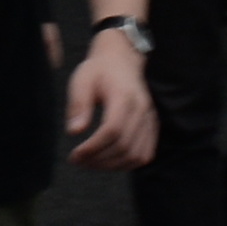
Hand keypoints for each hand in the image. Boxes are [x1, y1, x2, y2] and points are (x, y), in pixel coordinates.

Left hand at [63, 29, 158, 171]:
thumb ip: (78, 104)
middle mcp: (142, 109)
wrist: (122, 59)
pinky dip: (128, 163)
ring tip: (91, 163)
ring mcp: (150, 119)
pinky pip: (146, 154)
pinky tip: (109, 162)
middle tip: (79, 161)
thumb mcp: (82, 80)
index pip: (112, 130)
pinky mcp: (153, 126)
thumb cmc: (99, 70)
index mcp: (123, 96)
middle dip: (99, 160)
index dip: (93, 148)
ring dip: (112, 166)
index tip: (74, 155)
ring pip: (136, 155)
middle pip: (124, 146)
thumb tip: (74, 131)